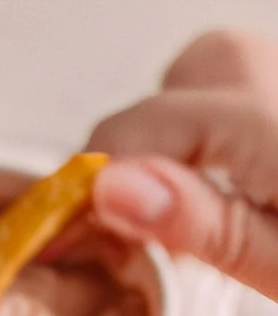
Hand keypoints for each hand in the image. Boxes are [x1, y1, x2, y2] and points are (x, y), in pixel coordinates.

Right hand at [86, 31, 277, 299]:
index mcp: (257, 119)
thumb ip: (195, 222)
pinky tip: (228, 190)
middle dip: (128, 183)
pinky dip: (200, 145)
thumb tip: (107, 190)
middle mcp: (255, 67)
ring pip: (174, 103)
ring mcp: (267, 61)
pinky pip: (210, 98)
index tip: (59, 254)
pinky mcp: (270, 73)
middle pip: (145, 118)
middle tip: (141, 254)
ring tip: (195, 223)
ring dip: (166, 161)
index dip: (78, 201)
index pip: (123, 141)